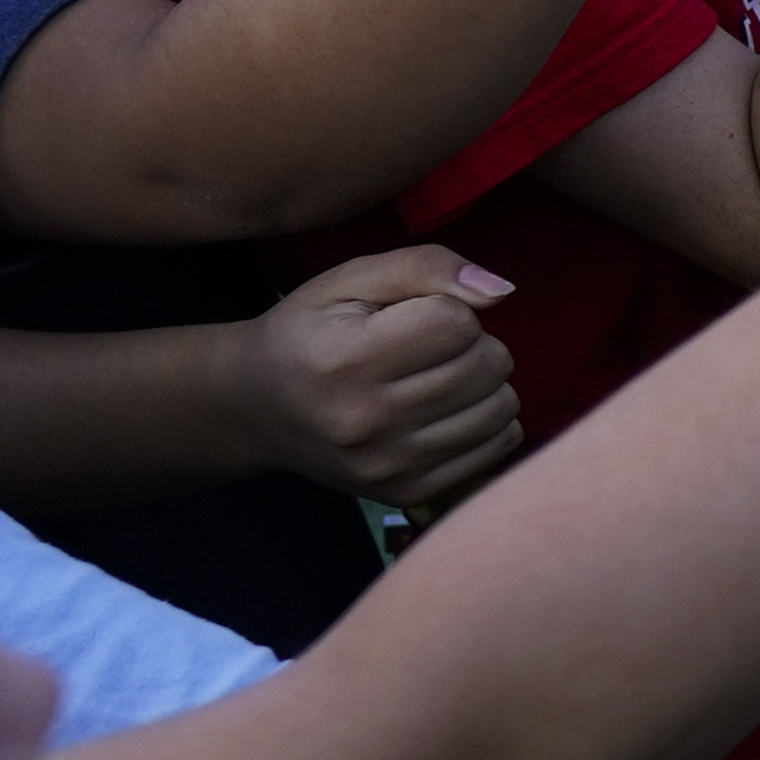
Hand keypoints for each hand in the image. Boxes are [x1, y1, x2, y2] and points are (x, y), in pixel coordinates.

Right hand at [233, 244, 525, 512]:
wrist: (258, 410)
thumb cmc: (310, 333)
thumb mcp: (348, 280)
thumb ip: (424, 267)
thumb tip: (501, 291)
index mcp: (346, 360)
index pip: (457, 322)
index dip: (448, 308)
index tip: (414, 317)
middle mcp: (366, 421)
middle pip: (486, 365)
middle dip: (473, 343)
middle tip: (430, 348)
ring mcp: (388, 465)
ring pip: (501, 407)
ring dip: (485, 382)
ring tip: (439, 377)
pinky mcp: (408, 492)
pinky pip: (498, 445)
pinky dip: (487, 420)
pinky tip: (447, 409)